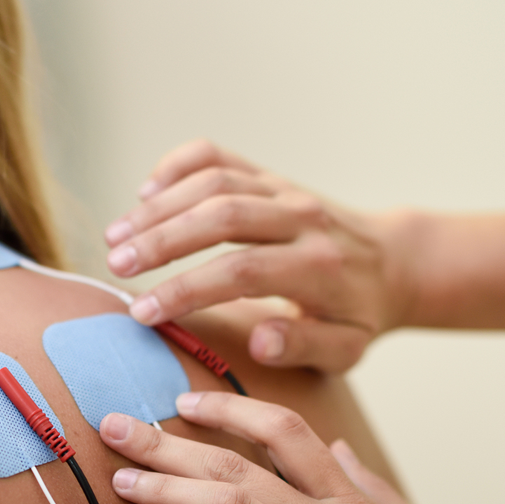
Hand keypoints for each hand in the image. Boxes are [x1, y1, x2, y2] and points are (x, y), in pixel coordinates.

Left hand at [99, 393, 504, 503]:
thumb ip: (368, 484)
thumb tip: (336, 447)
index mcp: (346, 499)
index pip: (282, 432)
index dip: (228, 410)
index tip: (183, 401)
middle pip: (236, 465)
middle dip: (171, 443)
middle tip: (120, 428)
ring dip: (173, 494)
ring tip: (127, 484)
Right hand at [104, 139, 410, 372]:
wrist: (390, 261)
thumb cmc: (356, 314)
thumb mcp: (345, 348)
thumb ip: (304, 347)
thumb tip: (259, 339)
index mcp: (318, 267)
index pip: (242, 271)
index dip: (186, 289)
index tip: (142, 312)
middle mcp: (300, 218)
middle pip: (221, 215)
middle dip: (161, 240)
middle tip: (115, 265)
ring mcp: (282, 189)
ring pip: (212, 182)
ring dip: (158, 207)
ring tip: (115, 237)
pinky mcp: (267, 174)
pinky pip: (216, 155)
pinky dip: (176, 166)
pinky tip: (145, 191)